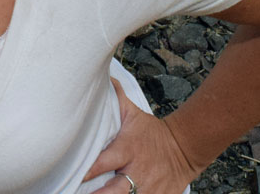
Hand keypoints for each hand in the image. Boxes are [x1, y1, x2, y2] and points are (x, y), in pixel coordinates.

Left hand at [83, 79, 202, 193]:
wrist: (184, 148)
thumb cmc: (152, 131)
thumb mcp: (134, 114)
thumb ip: (116, 98)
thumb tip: (103, 77)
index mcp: (126, 150)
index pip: (103, 162)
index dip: (89, 171)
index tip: (76, 176)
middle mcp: (135, 172)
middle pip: (114, 191)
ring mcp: (147, 189)